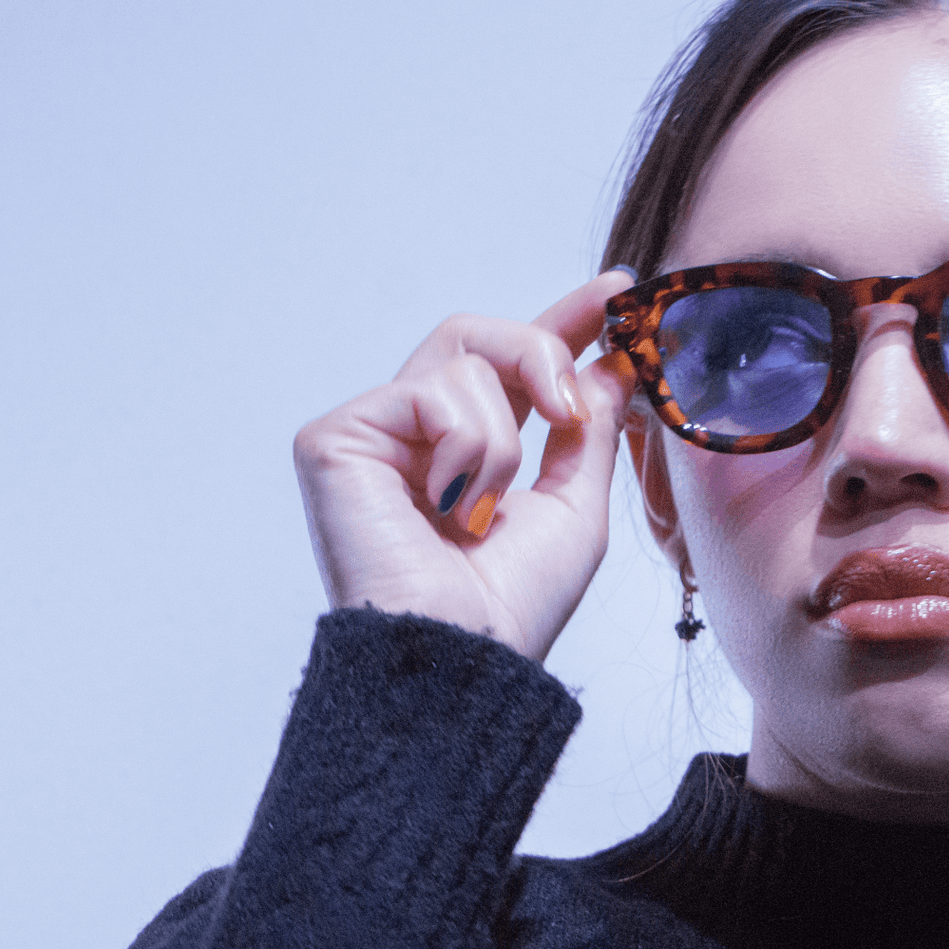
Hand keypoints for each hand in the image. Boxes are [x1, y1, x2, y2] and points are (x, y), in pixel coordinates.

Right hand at [292, 269, 636, 660]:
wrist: (465, 656)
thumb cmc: (511, 606)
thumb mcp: (576, 504)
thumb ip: (589, 429)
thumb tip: (611, 364)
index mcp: (467, 452)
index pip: (512, 366)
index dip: (561, 322)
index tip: (613, 292)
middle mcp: (414, 437)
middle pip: (479, 336)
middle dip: (540, 354)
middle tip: (567, 408)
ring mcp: (372, 435)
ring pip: (462, 357)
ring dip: (502, 437)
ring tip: (482, 510)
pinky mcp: (335, 438)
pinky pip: (430, 392)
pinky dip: (466, 450)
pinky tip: (447, 508)